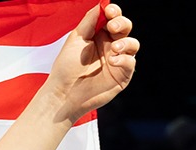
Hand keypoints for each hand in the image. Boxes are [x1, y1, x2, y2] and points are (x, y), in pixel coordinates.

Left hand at [47, 3, 138, 121]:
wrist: (63, 94)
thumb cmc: (65, 68)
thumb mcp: (75, 40)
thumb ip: (88, 22)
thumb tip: (100, 5)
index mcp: (99, 36)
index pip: (112, 19)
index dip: (114, 12)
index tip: (109, 11)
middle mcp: (110, 46)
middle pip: (125, 28)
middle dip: (122, 23)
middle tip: (112, 26)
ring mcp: (117, 60)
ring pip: (133, 44)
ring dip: (126, 42)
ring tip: (115, 48)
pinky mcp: (122, 75)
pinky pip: (130, 62)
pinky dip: (124, 59)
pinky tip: (112, 61)